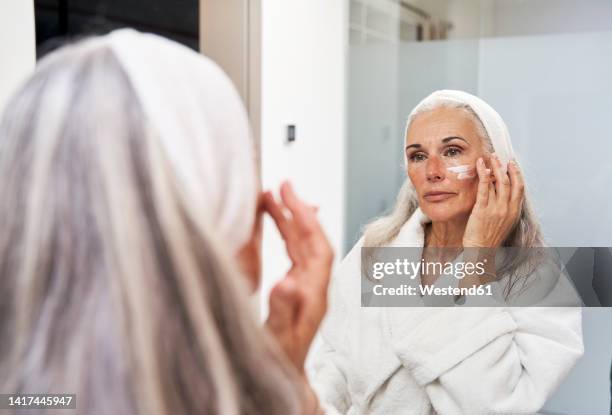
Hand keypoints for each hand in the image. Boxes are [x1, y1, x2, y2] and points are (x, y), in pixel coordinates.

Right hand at [263, 181, 333, 374]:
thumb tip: (286, 280)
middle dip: (297, 210)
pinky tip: (275, 223)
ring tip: (271, 197)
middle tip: (281, 186)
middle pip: (311, 239)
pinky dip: (285, 233)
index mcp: (314, 294)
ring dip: (289, 218)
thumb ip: (284, 310)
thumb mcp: (278, 337)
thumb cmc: (280, 360)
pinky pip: (294, 252)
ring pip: (302, 243)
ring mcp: (306, 285)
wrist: (284, 377)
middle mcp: (314, 285)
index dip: (305, 219)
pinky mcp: (297, 287)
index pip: (317, 247)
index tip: (290, 196)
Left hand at [463, 153, 523, 248]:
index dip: (517, 174)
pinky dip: (483, 174)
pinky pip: (484, 187)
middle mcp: (507, 208)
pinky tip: (480, 165)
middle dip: (505, 167)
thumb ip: (506, 207)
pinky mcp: (482, 209)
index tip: (513, 164)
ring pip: (498, 182)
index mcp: (514, 211)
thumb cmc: (490, 236)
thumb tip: (502, 191)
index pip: (520, 188)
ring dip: (495, 167)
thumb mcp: (505, 221)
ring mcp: (495, 208)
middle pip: (510, 182)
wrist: (481, 249)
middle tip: (500, 156)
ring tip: (491, 158)